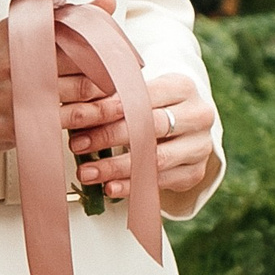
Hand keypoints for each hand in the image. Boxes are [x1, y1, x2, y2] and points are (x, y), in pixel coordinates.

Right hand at [0, 0, 119, 159]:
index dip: (110, 43)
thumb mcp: (11, 37)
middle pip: (85, 62)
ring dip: (106, 101)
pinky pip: (64, 124)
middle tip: (132, 80)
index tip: (128, 54)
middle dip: (114, 73)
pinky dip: (86, 125)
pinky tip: (94, 125)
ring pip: (80, 94)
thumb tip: (108, 1)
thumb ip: (59, 21)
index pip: (78, 30)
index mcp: (17, 32)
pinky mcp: (15, 126)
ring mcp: (15, 94)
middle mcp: (17, 59)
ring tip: (118, 102)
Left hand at [67, 68, 216, 203]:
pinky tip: (109, 187)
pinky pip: (160, 182)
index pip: (142, 96)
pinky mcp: (195, 172)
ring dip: (116, 168)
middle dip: (108, 137)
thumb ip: (116, 97)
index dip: (107, 108)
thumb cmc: (156, 104)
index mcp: (183, 87)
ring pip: (155, 159)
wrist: (189, 125)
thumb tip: (75, 109)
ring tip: (87, 172)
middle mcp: (197, 116)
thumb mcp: (142, 91)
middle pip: (149, 127)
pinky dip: (132, 186)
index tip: (78, 118)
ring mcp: (199, 146)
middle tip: (77, 144)